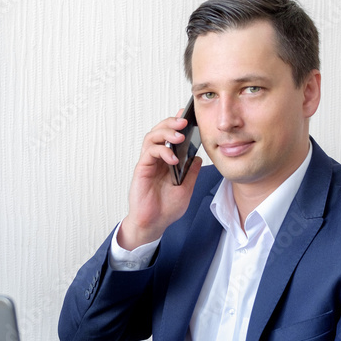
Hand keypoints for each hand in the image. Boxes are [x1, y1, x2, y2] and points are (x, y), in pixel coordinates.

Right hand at [118, 111, 203, 249]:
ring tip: (179, 136)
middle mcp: (156, 159)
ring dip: (165, 132)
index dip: (177, 124)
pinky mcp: (142, 169)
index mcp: (166, 160)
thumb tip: (198, 158)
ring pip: (152, 137)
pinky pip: (149, 153)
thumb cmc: (166, 208)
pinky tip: (173, 158)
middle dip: (171, 123)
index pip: (170, 136)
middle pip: (159, 131)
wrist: (154, 224)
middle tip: (184, 121)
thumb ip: (191, 173)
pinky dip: (162, 151)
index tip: (188, 116)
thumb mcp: (186, 189)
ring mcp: (148, 163)